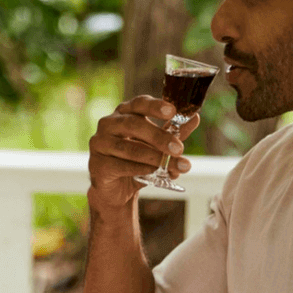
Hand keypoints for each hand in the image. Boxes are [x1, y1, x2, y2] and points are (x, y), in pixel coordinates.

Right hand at [88, 96, 199, 211]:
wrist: (117, 188)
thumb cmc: (138, 160)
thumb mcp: (158, 145)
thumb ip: (174, 131)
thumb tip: (195, 118)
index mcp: (124, 113)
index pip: (139, 104)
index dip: (155, 106)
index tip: (172, 111)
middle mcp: (108, 124)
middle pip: (134, 125)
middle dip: (159, 137)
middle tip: (179, 148)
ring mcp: (99, 144)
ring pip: (129, 148)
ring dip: (154, 158)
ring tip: (173, 167)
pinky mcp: (97, 164)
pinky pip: (121, 166)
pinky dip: (140, 170)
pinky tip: (153, 174)